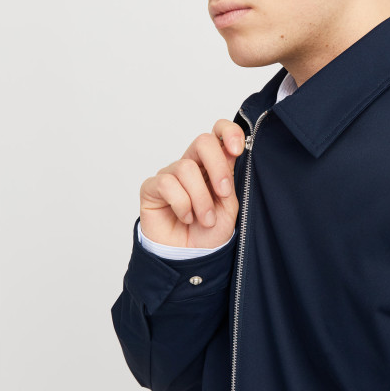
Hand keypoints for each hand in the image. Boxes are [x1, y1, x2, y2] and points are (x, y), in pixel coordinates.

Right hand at [139, 119, 245, 247]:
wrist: (191, 259)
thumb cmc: (209, 233)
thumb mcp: (229, 205)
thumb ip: (229, 178)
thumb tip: (229, 152)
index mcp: (213, 166)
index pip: (218, 133)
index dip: (228, 132)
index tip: (237, 149)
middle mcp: (191, 166)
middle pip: (203, 142)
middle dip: (218, 167)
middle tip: (224, 194)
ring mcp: (170, 175)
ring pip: (187, 168)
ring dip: (201, 199)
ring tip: (205, 219)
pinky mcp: (152, 188)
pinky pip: (167, 184)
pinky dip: (182, 204)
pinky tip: (185, 217)